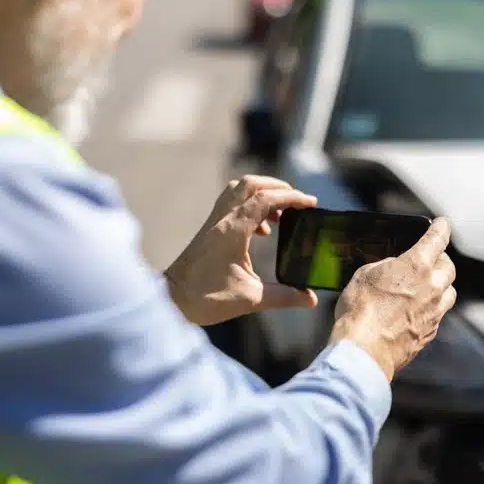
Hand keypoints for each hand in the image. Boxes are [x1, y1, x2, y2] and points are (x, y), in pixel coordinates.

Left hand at [165, 175, 318, 325]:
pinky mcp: (210, 228)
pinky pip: (232, 202)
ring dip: (263, 192)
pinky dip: (251, 205)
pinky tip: (261, 229)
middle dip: (279, 187)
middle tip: (297, 201)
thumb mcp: (251, 298)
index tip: (311, 203)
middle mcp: (223, 219)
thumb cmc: (206, 299)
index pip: (266, 199)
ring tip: (281, 213)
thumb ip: (284, 296)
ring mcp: (214, 221)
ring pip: (240, 188)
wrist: (172, 300)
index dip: (292, 197)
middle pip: (252, 183)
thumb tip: (311, 299)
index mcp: (233, 230)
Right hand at [328, 217, 456, 381]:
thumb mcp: (365, 274)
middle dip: (440, 260)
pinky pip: (439, 314)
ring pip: (449, 291)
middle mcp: (432, 286)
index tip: (443, 224)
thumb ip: (386, 266)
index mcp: (416, 265)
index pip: (437, 238)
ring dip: (441, 285)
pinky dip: (432, 308)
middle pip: (448, 266)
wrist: (364, 349)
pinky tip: (417, 310)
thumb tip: (394, 268)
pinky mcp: (430, 331)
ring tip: (426, 287)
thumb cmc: (360, 310)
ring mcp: (434, 311)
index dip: (441, 227)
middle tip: (429, 260)